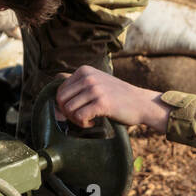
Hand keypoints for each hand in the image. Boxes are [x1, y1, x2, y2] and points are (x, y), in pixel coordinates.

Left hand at [55, 66, 169, 130]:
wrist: (141, 103)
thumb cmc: (117, 96)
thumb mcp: (97, 81)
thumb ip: (78, 81)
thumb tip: (55, 79)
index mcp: (84, 70)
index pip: (59, 90)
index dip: (63, 105)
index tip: (76, 111)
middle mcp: (88, 77)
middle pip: (60, 100)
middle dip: (67, 114)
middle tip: (80, 119)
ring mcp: (95, 89)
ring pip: (68, 110)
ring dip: (76, 120)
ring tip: (88, 121)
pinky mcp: (101, 102)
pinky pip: (79, 117)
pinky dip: (84, 124)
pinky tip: (93, 123)